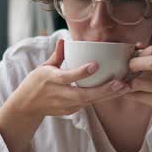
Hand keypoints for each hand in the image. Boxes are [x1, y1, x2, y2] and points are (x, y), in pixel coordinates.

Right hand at [6, 39, 130, 118]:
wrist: (26, 107)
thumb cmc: (36, 82)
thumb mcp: (43, 67)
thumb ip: (57, 55)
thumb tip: (64, 40)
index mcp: (51, 80)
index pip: (67, 77)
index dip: (81, 72)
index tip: (96, 65)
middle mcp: (59, 94)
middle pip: (83, 95)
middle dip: (104, 90)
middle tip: (121, 83)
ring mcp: (65, 105)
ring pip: (90, 101)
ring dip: (109, 95)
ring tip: (125, 87)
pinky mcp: (71, 111)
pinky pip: (89, 104)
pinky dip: (103, 98)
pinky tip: (117, 91)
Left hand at [123, 43, 151, 140]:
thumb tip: (138, 47)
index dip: (140, 52)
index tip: (133, 57)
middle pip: (150, 60)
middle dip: (134, 63)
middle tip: (129, 69)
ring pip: (140, 81)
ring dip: (128, 82)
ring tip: (125, 82)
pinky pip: (138, 96)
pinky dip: (128, 94)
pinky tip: (125, 92)